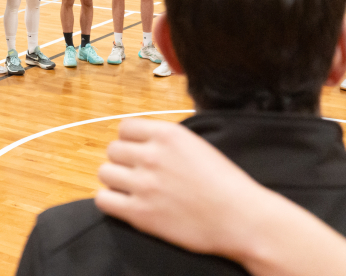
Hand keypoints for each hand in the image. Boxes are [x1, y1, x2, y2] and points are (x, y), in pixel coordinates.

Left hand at [95, 119, 261, 260]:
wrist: (242, 218)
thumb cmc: (226, 183)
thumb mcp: (197, 145)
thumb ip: (167, 139)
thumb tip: (143, 138)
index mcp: (167, 135)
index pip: (125, 128)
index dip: (130, 141)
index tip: (138, 151)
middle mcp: (152, 155)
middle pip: (113, 150)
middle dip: (123, 161)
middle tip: (138, 173)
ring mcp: (143, 184)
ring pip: (104, 172)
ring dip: (115, 180)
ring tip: (132, 189)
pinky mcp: (139, 213)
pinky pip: (103, 200)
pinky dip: (110, 201)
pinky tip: (125, 204)